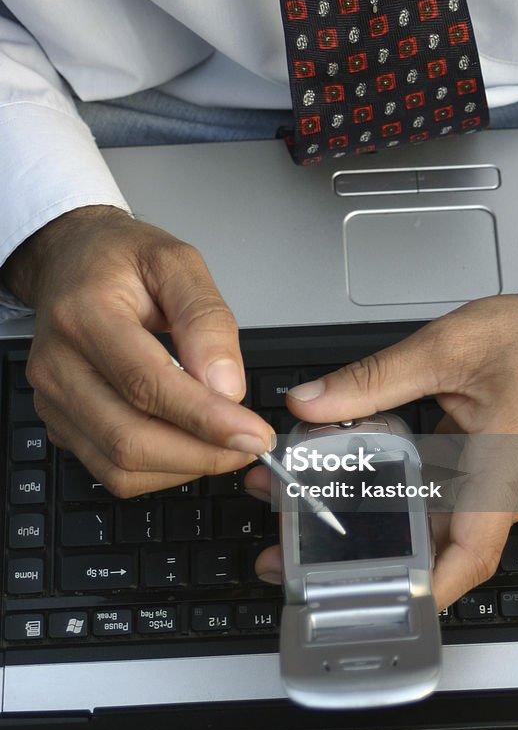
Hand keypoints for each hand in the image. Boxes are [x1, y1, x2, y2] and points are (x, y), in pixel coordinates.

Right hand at [2, 206, 273, 496]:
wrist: (70, 259)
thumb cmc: (119, 258)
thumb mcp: (176, 262)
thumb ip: (206, 319)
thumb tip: (226, 386)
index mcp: (84, 314)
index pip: (145, 383)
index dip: (204, 418)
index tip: (252, 433)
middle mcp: (58, 364)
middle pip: (128, 438)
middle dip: (200, 454)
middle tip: (249, 445)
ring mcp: (53, 399)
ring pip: (119, 466)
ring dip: (183, 468)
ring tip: (226, 446)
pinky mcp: (59, 423)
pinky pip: (110, 470)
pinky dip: (159, 471)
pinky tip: (191, 447)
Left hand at [248, 284, 517, 607]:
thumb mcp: (447, 349)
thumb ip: (375, 378)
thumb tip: (313, 401)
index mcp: (503, 467)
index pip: (469, 553)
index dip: (426, 588)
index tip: (380, 603)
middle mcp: (503, 487)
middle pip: (441, 546)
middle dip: (378, 560)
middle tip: (308, 555)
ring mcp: (497, 481)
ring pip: (437, 523)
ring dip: (384, 526)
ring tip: (318, 517)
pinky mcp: (489, 468)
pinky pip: (444, 498)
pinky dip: (402, 497)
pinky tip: (362, 486)